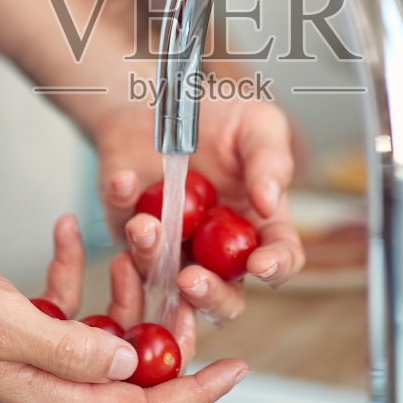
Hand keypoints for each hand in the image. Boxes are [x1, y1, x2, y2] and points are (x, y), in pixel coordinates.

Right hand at [0, 216, 244, 402]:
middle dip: (163, 327)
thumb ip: (67, 345)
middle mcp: (47, 393)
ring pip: (107, 338)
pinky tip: (70, 236)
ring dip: (123, 291)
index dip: (194, 395)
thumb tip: (127, 363)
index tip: (235, 371)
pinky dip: (78, 274)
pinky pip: (70, 312)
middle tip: (182, 284)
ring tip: (127, 245)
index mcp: (45, 402)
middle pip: (132, 374)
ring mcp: (37, 368)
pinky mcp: (25, 340)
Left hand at [96, 96, 305, 324]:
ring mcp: (172, 251)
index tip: (261, 264)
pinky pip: (122, 238)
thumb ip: (270, 159)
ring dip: (153, 258)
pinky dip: (123, 208)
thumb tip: (270, 201)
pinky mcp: (130, 237)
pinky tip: (125, 181)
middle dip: (210, 298)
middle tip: (192, 279)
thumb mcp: (256, 123)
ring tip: (146, 224)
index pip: (280, 260)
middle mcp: (217, 251)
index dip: (276, 268)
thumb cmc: (216, 118)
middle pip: (224, 300)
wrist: (158, 102)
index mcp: (258, 227)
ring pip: (165, 282)